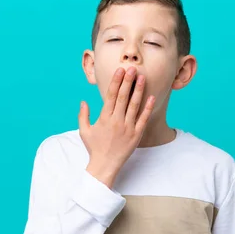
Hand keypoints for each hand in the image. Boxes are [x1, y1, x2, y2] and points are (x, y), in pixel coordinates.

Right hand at [78, 66, 155, 187]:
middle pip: (123, 97)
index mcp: (104, 118)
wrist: (104, 165)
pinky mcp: (136, 135)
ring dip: (138, 90)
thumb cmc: (94, 148)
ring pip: (134, 105)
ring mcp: (127, 128)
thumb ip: (83, 115)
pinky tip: (151, 97)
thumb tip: (83, 101)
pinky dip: (147, 108)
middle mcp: (116, 121)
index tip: (120, 70)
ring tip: (142, 77)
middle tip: (132, 68)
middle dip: (128, 81)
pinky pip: (143, 119)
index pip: (111, 95)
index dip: (116, 81)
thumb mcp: (84, 131)